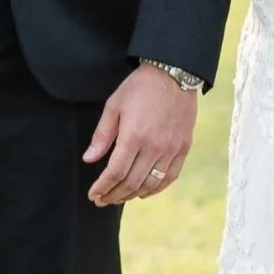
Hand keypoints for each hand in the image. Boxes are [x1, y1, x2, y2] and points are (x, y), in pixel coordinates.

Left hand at [82, 61, 198, 207]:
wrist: (173, 73)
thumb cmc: (140, 87)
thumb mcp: (114, 106)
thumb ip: (102, 135)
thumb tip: (89, 159)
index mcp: (133, 136)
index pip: (115, 173)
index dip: (102, 187)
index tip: (93, 195)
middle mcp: (154, 147)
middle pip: (131, 182)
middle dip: (114, 195)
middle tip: (102, 200)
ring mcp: (171, 149)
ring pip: (151, 184)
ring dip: (132, 195)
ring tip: (119, 198)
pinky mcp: (183, 148)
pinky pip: (170, 176)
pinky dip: (156, 189)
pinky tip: (144, 192)